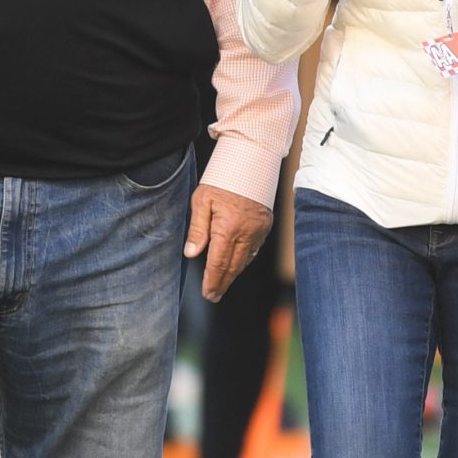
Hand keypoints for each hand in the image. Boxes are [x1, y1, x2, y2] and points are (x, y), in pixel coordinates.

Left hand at [184, 183, 271, 302]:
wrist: (251, 161)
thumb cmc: (222, 178)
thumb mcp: (201, 200)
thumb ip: (198, 229)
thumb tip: (192, 253)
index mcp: (228, 228)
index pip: (218, 263)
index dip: (212, 280)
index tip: (207, 293)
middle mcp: (247, 232)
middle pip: (234, 266)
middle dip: (223, 283)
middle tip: (214, 296)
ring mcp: (259, 230)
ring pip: (246, 259)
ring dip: (233, 273)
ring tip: (222, 283)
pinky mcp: (266, 225)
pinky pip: (255, 248)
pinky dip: (244, 259)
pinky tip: (236, 263)